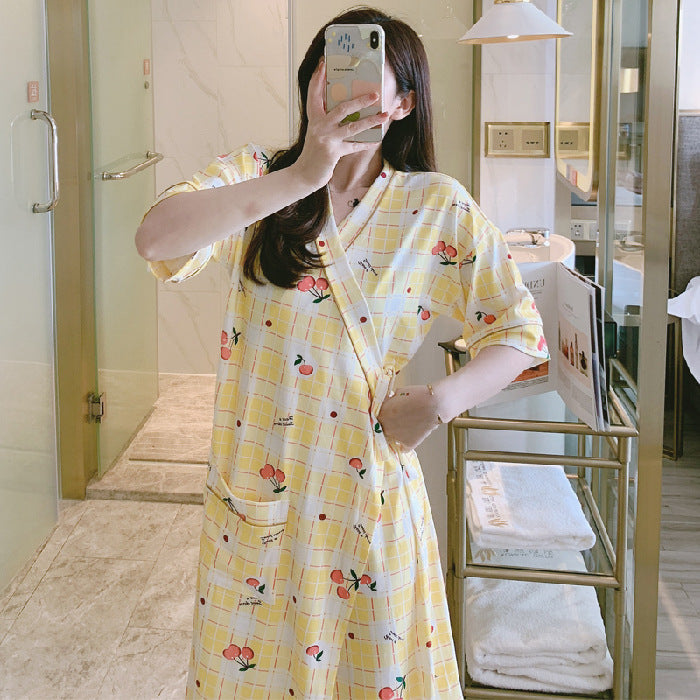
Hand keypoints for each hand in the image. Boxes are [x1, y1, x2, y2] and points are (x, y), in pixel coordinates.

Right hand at [293, 58, 389, 189]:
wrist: (303, 175)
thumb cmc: (313, 153)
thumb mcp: (317, 133)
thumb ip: (326, 121)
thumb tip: (345, 109)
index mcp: (314, 118)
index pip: (314, 93)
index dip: (318, 78)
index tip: (324, 62)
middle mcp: (319, 126)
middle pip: (342, 108)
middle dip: (360, 100)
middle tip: (375, 93)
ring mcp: (326, 139)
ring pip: (352, 126)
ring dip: (371, 120)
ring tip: (384, 114)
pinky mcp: (333, 152)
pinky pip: (354, 146)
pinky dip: (365, 143)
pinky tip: (376, 140)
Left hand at [376, 385, 441, 451]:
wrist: (435, 404)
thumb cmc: (418, 395)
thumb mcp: (398, 392)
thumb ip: (390, 399)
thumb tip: (387, 401)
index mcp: (382, 414)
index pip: (375, 418)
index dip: (382, 415)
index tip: (387, 414)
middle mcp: (386, 427)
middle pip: (382, 428)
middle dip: (388, 424)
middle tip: (397, 419)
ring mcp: (397, 437)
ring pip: (391, 438)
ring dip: (395, 434)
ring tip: (406, 426)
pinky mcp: (408, 444)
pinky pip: (402, 448)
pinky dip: (404, 444)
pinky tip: (408, 437)